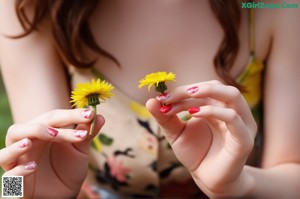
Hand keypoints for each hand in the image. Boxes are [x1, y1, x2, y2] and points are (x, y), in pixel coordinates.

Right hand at [4, 108, 103, 197]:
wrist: (63, 195)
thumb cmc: (68, 169)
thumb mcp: (80, 150)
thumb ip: (86, 133)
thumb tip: (100, 116)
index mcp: (42, 133)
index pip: (52, 118)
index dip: (71, 115)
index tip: (90, 114)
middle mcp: (27, 145)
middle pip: (26, 128)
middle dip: (47, 126)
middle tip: (69, 129)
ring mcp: (19, 164)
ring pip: (6, 150)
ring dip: (20, 144)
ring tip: (38, 141)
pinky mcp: (16, 184)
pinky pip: (9, 177)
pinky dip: (19, 171)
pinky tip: (34, 167)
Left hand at [146, 80, 256, 195]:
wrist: (207, 178)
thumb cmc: (195, 153)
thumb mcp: (176, 133)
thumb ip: (166, 117)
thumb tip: (150, 100)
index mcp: (217, 107)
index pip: (203, 89)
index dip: (182, 90)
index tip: (161, 98)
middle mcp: (232, 111)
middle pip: (218, 87)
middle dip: (193, 88)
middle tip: (171, 95)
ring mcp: (241, 124)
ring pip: (232, 95)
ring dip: (208, 92)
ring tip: (186, 95)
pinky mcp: (244, 140)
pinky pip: (233, 118)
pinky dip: (213, 111)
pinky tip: (193, 114)